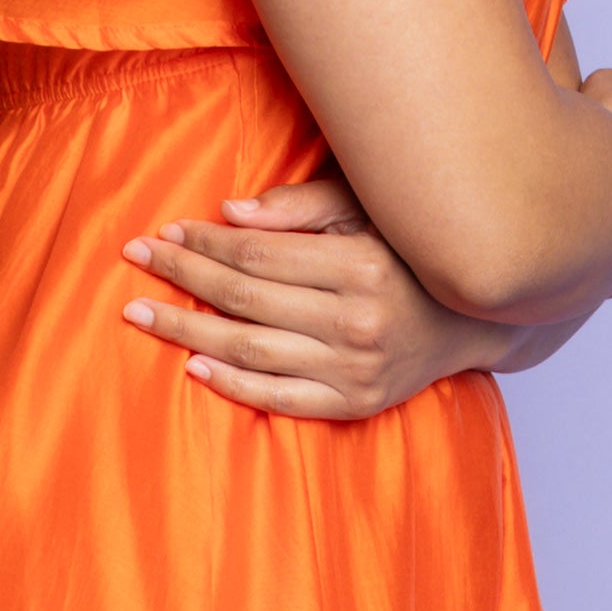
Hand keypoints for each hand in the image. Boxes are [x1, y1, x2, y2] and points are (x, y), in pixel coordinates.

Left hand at [117, 180, 517, 423]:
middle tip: (136, 260)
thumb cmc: (411, 252)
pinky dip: (231, 383)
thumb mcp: (370, 210)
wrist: (475, 319)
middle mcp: (359, 322)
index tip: (165, 231)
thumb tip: (232, 213)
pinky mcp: (355, 403)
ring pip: (250, 350)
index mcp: (363, 265)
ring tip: (140, 312)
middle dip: (182, 277)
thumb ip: (303, 207)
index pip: (258, 254)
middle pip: (245, 299)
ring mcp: (356, 369)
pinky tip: (191, 363)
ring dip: (186, 330)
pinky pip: (278, 398)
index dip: (204, 242)